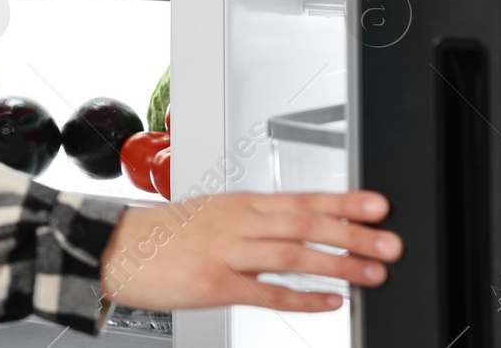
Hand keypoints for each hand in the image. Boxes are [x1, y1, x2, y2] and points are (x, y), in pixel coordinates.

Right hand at [100, 190, 402, 312]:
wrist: (110, 248)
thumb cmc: (159, 235)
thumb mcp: (208, 216)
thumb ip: (249, 223)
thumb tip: (293, 230)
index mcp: (236, 204)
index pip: (299, 198)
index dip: (342, 202)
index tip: (377, 205)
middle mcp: (235, 223)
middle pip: (303, 223)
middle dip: (352, 233)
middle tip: (390, 243)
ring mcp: (225, 252)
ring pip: (291, 255)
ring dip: (336, 264)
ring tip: (371, 274)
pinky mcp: (214, 284)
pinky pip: (265, 292)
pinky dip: (300, 298)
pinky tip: (327, 302)